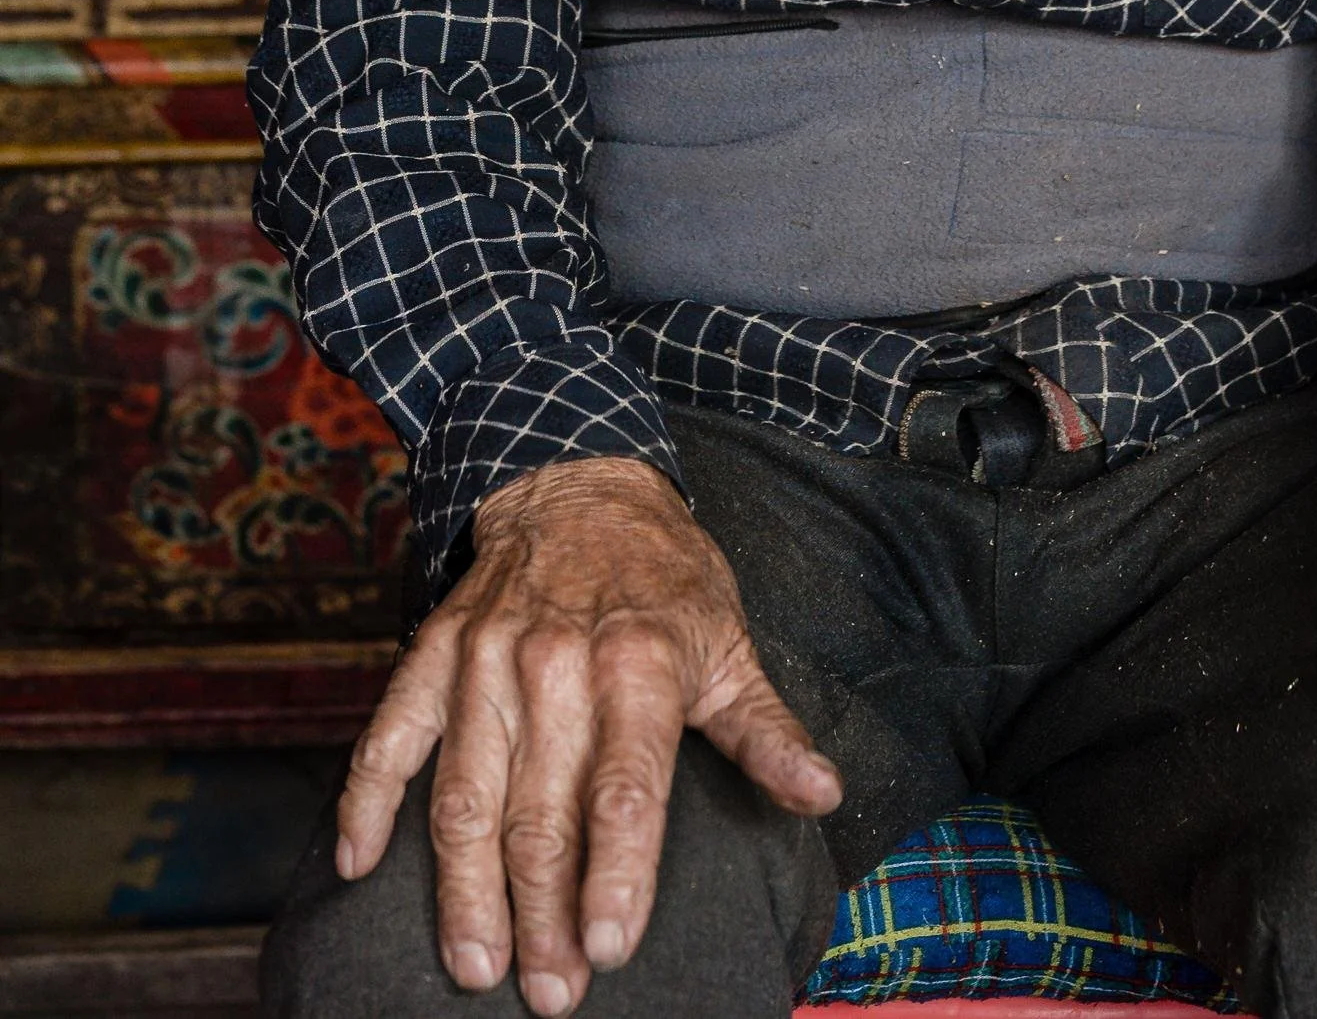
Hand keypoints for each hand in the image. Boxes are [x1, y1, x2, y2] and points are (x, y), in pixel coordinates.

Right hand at [335, 455, 841, 1014]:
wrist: (579, 484)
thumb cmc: (663, 579)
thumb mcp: (728, 642)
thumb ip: (766, 730)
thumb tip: (821, 794)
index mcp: (639, 663)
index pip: (625, 789)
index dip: (618, 874)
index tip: (611, 948)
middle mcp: (555, 663)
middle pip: (541, 813)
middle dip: (543, 915)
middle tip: (550, 992)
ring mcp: (484, 659)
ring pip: (464, 795)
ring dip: (464, 890)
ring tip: (476, 963)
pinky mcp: (434, 654)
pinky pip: (389, 734)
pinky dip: (366, 801)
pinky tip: (358, 866)